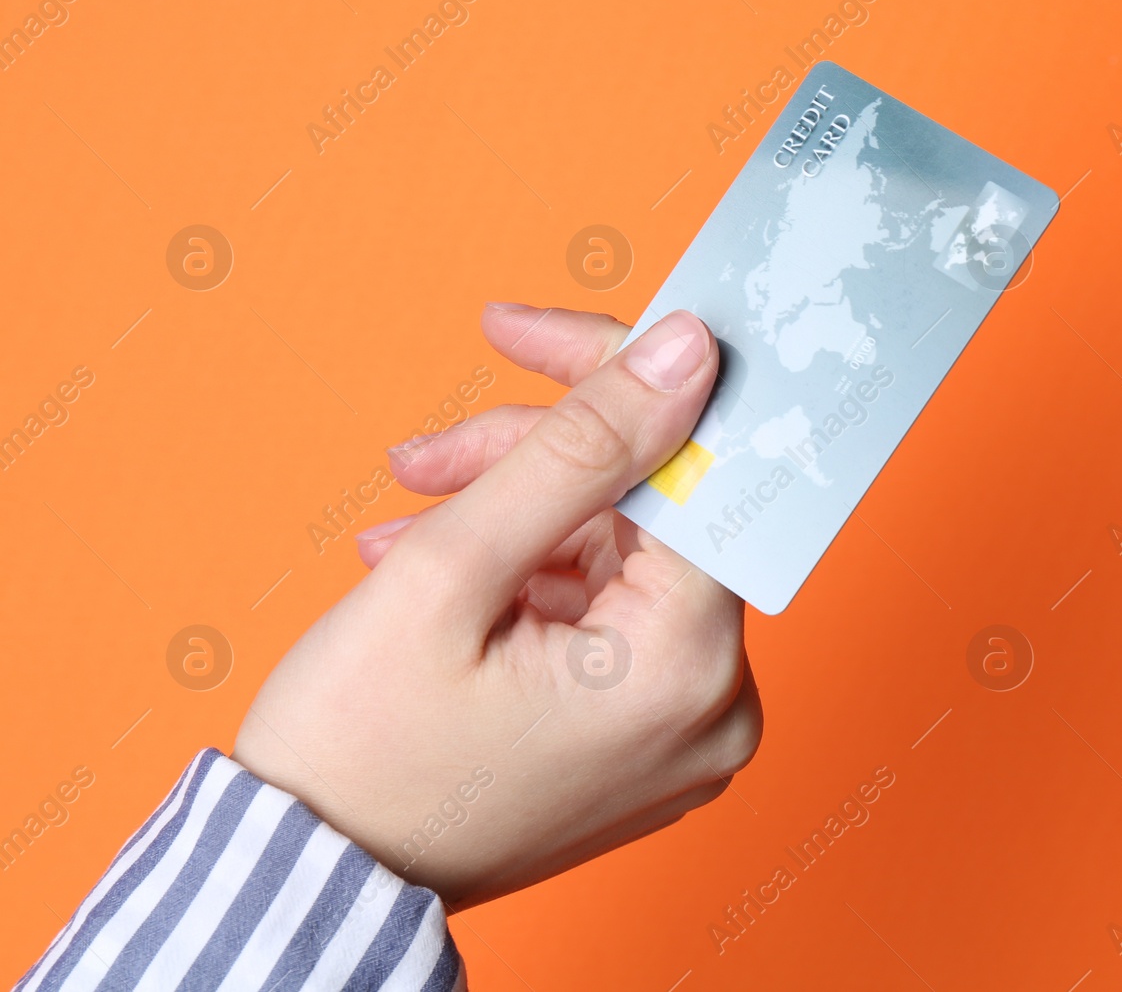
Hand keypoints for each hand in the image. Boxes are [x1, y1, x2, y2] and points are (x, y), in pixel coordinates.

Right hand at [234, 306, 760, 907]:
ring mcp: (680, 732)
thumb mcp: (454, 569)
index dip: (612, 385)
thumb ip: (580, 446)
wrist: (308, 881)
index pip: (695, 469)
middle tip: (427, 455)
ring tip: (403, 528)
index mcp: (688, 668)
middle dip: (536, 461)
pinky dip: (526, 580)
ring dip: (514, 519)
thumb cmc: (357, 752)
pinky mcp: (641, 741)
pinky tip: (435, 568)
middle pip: (650, 514)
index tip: (531, 339)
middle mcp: (714, 708)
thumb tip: (687, 349)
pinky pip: (605, 619)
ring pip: (618, 559)